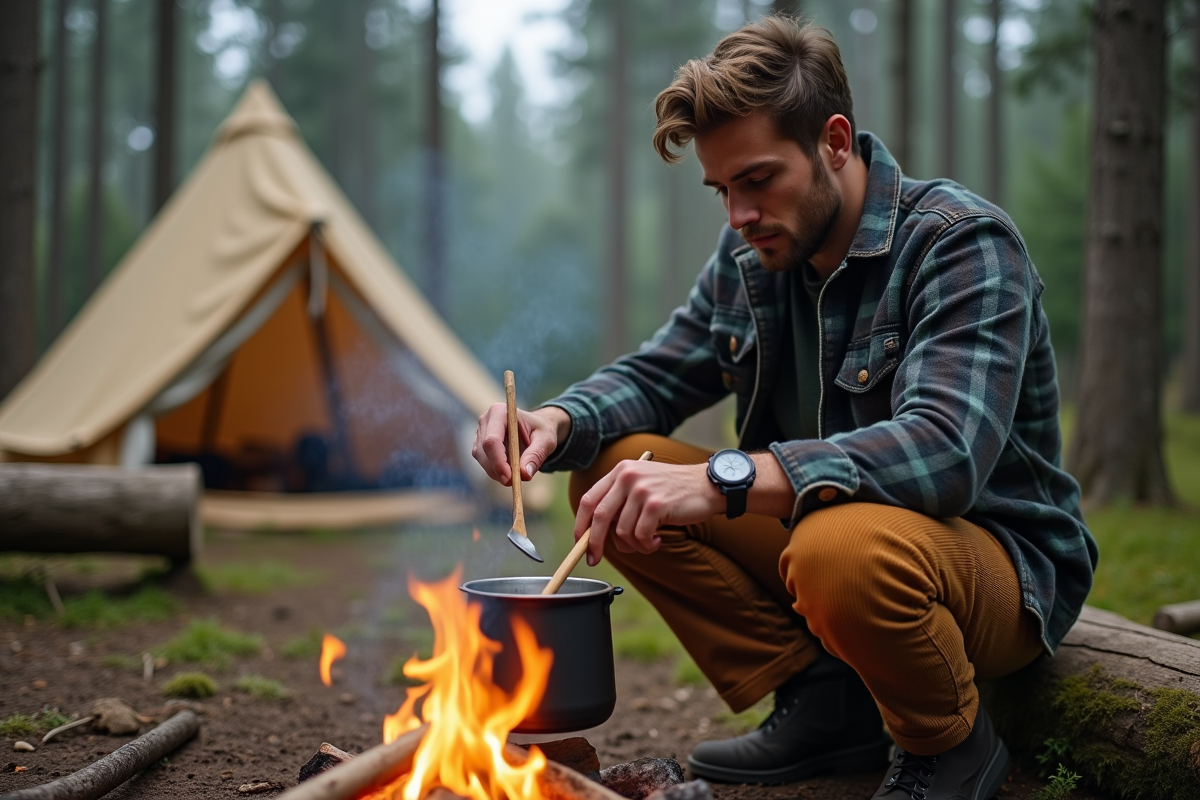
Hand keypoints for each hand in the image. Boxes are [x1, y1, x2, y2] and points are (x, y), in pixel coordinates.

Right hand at [472, 405, 569, 485]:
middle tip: (515, 483)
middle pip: (484, 451)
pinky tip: (510, 471)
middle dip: (498, 470)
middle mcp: (486, 420)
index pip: (492, 440)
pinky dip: (496, 472)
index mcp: (499, 412)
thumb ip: (536, 455)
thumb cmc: (541, 431)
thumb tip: (524, 474)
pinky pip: (484, 463)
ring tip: (518, 474)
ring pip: (482, 459)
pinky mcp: (480, 446)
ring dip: (498, 472)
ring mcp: (480, 433)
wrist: (536, 429)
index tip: (509, 479)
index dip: (498, 461)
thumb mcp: (546, 441)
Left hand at [574, 460, 724, 566]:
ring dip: (633, 546)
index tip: (580, 542)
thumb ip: (619, 502)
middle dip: (594, 544)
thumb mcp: (642, 485)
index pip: (589, 499)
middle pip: (599, 518)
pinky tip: (657, 540)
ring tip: (647, 542)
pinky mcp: (656, 505)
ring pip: (621, 532)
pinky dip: (647, 545)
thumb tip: (594, 534)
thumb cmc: (673, 491)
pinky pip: (640, 536)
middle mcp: (627, 476)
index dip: (580, 524)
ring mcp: (642, 490)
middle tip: (594, 559)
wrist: (707, 485)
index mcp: (620, 471)